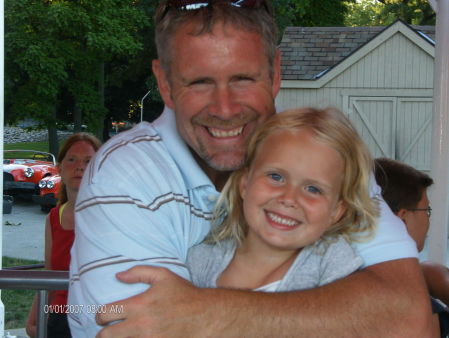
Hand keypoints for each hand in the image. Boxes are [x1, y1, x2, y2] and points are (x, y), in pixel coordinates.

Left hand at [96, 265, 214, 337]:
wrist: (205, 315)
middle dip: (103, 334)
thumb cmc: (184, 294)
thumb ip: (139, 272)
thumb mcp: (163, 276)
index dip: (99, 315)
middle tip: (107, 331)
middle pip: (106, 336)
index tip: (103, 316)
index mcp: (139, 305)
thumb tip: (118, 276)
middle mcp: (140, 325)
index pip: (104, 314)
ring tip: (121, 335)